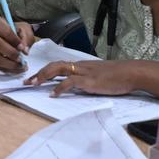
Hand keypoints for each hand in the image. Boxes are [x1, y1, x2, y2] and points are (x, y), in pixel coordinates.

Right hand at [0, 16, 36, 72]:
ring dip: (10, 65)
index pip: (6, 32)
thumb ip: (23, 36)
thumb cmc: (3, 29)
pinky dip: (6, 69)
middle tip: (21, 59)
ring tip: (21, 66)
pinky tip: (15, 69)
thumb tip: (25, 51)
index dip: (15, 41)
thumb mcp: (14, 26)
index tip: (23, 48)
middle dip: (12, 53)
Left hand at [24, 59, 149, 96]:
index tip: (33, 77)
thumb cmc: (118, 76)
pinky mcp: (89, 81)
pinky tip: (53, 94)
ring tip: (33, 84)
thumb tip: (76, 86)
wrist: (132, 73)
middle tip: (27, 82)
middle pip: (54, 65)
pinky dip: (59, 87)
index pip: (58, 65)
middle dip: (38, 73)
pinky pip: (70, 82)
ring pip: (58, 69)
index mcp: (81, 65)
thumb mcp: (99, 75)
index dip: (44, 71)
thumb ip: (87, 78)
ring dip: (44, 76)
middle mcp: (80, 66)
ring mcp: (84, 72)